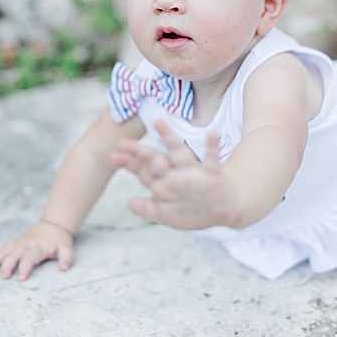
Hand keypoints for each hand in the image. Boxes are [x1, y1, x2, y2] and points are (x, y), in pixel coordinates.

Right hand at [0, 221, 73, 280]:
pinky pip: (4, 247)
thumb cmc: (60, 240)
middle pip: (15, 254)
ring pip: (6, 250)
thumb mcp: (67, 247)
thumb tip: (64, 268)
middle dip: (8, 265)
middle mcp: (27, 245)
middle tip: (4, 276)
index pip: (30, 258)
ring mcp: (20, 243)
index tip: (22, 278)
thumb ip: (67, 257)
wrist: (54, 226)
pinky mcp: (16, 242)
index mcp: (39, 248)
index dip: (26, 267)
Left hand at [109, 119, 237, 229]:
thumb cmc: (194, 210)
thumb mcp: (168, 214)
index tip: (113, 156)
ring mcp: (194, 172)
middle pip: (156, 159)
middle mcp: (177, 173)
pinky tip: (211, 134)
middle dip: (140, 152)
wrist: (223, 209)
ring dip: (169, 138)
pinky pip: (212, 160)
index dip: (130, 164)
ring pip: (179, 153)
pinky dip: (213, 147)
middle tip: (122, 142)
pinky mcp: (212, 175)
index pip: (144, 171)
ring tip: (158, 122)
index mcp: (165, 182)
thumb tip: (130, 204)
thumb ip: (149, 209)